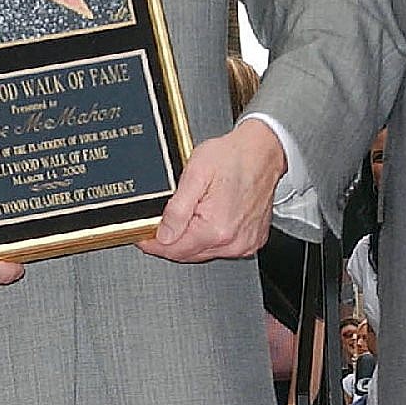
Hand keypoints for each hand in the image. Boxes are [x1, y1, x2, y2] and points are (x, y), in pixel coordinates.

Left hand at [140, 118, 285, 263]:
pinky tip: (208, 218)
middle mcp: (233, 241)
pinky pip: (222, 247)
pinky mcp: (251, 241)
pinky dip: (210, 238)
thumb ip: (177, 210)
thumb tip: (163, 235)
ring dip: (190, 239)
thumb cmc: (233, 157)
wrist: (263, 151)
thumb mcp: (195, 175)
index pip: (174, 249)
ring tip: (190, 214)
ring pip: (204, 252)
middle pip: (188, 254)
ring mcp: (244, 244)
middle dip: (171, 241)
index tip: (142, 236)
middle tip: (161, 222)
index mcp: (216, 228)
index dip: (153, 243)